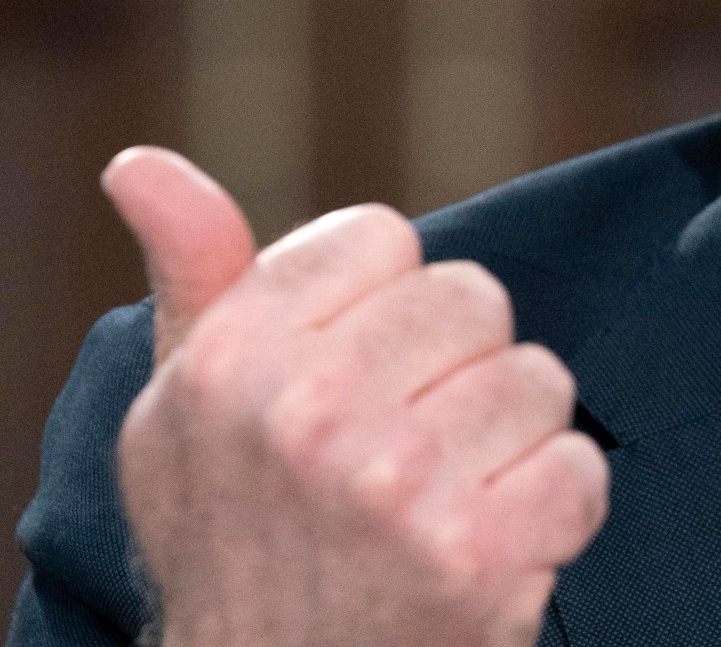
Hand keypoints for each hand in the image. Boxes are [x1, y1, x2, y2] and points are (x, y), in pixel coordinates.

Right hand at [103, 148, 608, 646]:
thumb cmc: (234, 541)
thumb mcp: (181, 413)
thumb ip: (191, 276)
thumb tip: (139, 162)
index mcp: (228, 361)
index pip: (381, 237)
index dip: (383, 306)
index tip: (353, 380)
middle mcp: (305, 415)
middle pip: (473, 296)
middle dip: (458, 368)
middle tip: (404, 452)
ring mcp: (393, 488)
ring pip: (539, 377)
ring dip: (511, 443)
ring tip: (444, 503)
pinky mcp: (475, 557)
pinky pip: (580, 466)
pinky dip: (556, 510)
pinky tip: (492, 548)